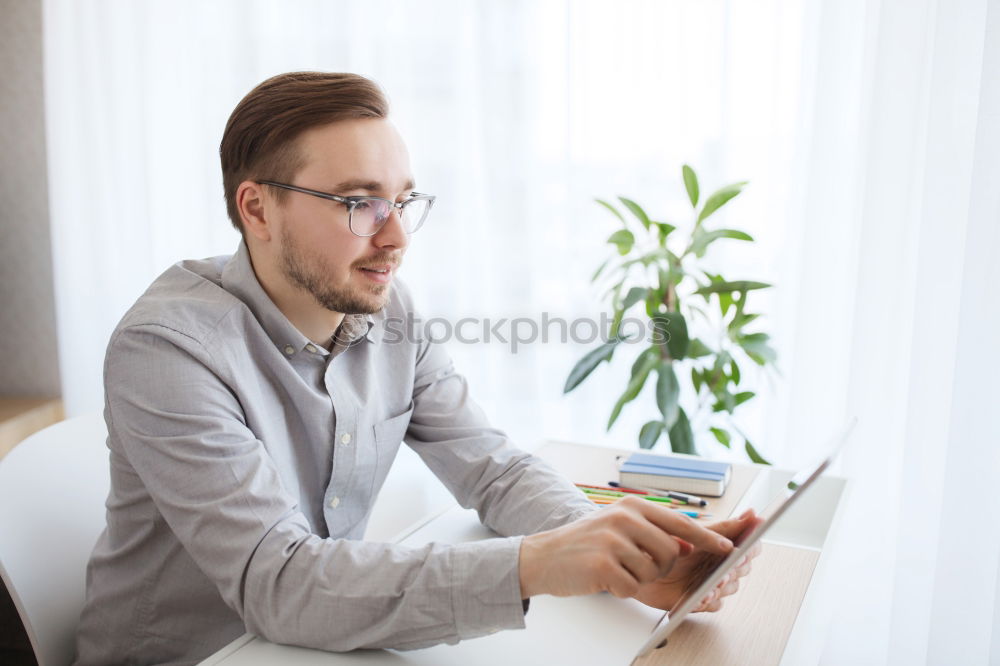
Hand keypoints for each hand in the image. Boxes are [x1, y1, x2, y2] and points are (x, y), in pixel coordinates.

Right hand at [518, 496, 733, 599]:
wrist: (543, 556)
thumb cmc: (586, 545)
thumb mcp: (619, 526)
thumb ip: (652, 531)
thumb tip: (689, 544)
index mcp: (632, 506)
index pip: (680, 522)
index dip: (707, 538)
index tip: (728, 548)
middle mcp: (624, 518)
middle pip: (671, 552)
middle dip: (659, 567)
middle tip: (632, 564)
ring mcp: (612, 540)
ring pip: (653, 572)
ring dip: (638, 579)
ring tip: (615, 569)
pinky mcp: (602, 564)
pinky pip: (632, 587)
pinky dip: (621, 589)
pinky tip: (604, 579)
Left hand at [631, 508, 762, 611]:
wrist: (638, 561)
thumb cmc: (664, 543)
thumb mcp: (692, 530)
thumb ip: (724, 527)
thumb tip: (753, 514)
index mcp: (721, 545)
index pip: (750, 547)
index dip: (750, 548)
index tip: (743, 550)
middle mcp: (719, 564)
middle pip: (742, 569)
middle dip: (735, 569)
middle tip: (728, 569)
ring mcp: (711, 582)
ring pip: (730, 587)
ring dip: (722, 586)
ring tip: (713, 584)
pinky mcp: (700, 600)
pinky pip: (714, 605)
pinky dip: (709, 601)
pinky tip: (701, 597)